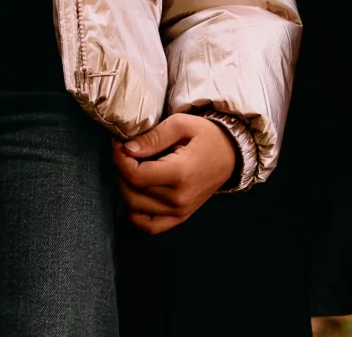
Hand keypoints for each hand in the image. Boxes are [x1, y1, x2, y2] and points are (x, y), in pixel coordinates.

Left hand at [112, 113, 235, 234]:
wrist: (232, 154)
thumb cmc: (207, 136)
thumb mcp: (182, 124)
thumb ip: (154, 137)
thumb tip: (127, 150)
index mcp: (180, 174)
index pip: (136, 176)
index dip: (120, 160)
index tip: (119, 144)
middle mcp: (179, 199)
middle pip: (132, 192)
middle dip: (121, 170)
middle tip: (125, 153)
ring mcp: (180, 211)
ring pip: (134, 209)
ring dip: (125, 188)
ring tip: (132, 169)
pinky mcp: (180, 217)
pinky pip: (148, 226)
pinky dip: (135, 214)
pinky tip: (136, 194)